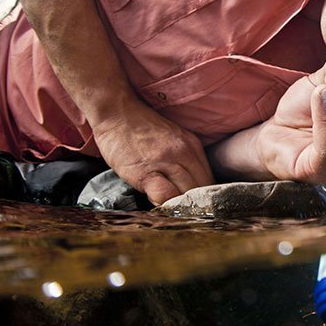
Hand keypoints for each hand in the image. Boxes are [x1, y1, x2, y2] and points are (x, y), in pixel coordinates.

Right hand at [92, 99, 214, 204]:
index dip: (204, 196)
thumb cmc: (140, 128)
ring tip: (173, 212)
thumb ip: (184, 160)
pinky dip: (165, 205)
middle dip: (195, 204)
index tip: (196, 205)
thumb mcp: (172, 139)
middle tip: (186, 213)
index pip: (209, 179)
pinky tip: (158, 205)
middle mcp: (184, 153)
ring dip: (181, 207)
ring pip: (187, 194)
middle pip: (202, 189)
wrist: (116, 112)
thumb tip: (190, 187)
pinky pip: (165, 196)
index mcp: (193, 145)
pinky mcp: (146, 172)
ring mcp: (166, 162)